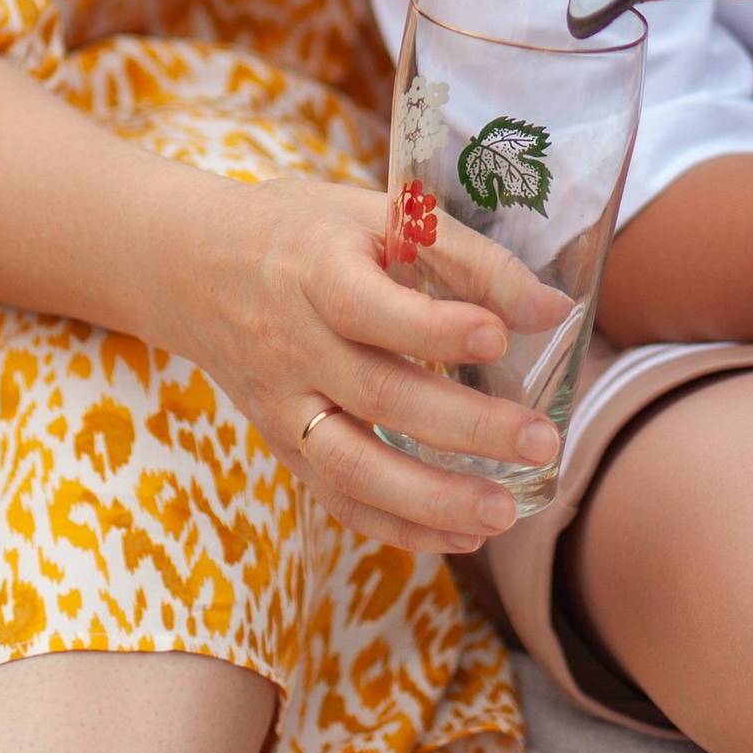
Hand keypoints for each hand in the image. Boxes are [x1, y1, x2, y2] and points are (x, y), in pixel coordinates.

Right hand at [169, 175, 568, 563]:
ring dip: (431, 499)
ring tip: (504, 512)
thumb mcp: (376, 214)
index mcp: (314, 269)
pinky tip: (463, 538)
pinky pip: (338, 499)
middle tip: (541, 441)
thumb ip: (466, 257)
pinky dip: (399, 528)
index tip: (498, 336)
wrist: (197, 269)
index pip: (365, 306)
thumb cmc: (308, 233)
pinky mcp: (283, 446)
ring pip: (350, 466)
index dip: (433, 326)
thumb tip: (555, 311)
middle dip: (464, 426)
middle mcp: (291, 344)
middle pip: (375, 394)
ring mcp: (282, 405)